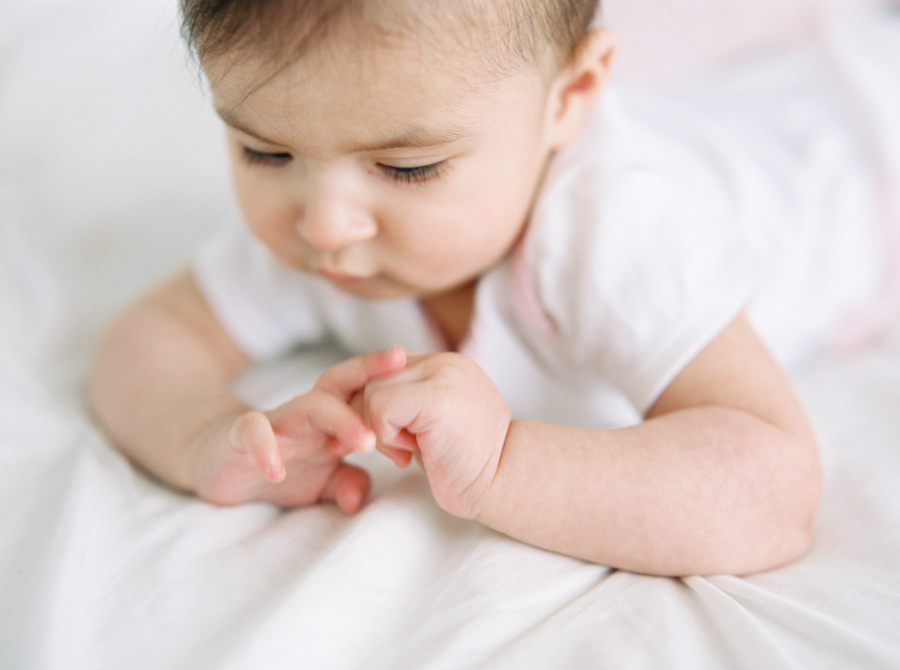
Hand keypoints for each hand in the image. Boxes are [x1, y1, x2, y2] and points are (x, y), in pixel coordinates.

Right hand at [190, 347, 406, 511]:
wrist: (218, 464)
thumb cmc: (280, 466)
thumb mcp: (320, 482)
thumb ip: (346, 483)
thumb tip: (363, 497)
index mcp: (331, 419)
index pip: (365, 394)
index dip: (393, 391)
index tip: (428, 391)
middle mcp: (306, 413)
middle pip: (341, 383)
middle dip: (370, 372)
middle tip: (401, 367)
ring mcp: (275, 423)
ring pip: (307, 405)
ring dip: (336, 419)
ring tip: (363, 441)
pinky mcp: (239, 436)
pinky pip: (253, 432)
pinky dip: (265, 448)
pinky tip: (278, 470)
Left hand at [362, 352, 510, 518]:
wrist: (507, 482)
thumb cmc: (467, 464)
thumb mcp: (432, 423)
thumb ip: (407, 404)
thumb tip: (359, 399)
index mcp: (444, 365)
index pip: (385, 369)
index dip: (377, 406)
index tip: (388, 437)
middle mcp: (443, 362)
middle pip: (373, 377)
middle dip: (374, 418)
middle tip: (402, 447)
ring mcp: (442, 374)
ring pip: (373, 390)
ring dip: (380, 429)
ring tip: (411, 449)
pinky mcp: (436, 396)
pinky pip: (381, 406)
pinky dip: (386, 436)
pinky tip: (412, 453)